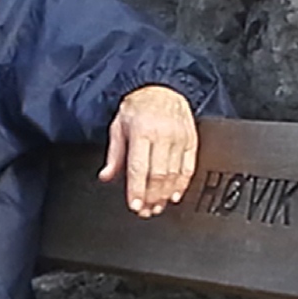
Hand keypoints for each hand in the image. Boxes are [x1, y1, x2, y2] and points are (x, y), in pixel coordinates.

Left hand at [99, 85, 197, 217]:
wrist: (161, 87)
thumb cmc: (138, 107)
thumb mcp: (118, 126)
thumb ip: (114, 154)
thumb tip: (106, 176)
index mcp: (141, 131)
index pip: (138, 167)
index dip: (137, 190)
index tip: (136, 206)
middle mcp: (162, 134)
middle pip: (158, 174)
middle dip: (152, 197)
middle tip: (146, 211)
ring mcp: (179, 137)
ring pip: (174, 174)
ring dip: (165, 195)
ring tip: (158, 206)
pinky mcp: (191, 139)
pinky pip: (189, 166)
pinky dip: (183, 184)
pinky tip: (175, 195)